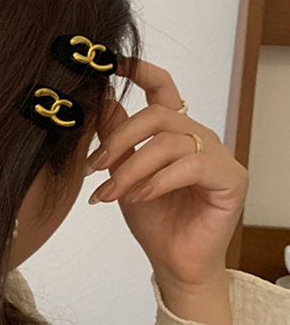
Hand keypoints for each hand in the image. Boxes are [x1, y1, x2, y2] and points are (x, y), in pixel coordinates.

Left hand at [86, 58, 248, 286]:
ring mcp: (217, 155)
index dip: (139, 71)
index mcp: (173, 132)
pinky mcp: (230, 178)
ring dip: (132, 169)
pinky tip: (141, 197)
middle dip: (119, 139)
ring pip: (168, 143)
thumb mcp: (122, 174)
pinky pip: (190, 166)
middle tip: (94, 167)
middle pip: (157, 115)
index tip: (111, 63)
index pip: (162, 89)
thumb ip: (116, 139)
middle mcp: (197, 137)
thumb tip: (105, 98)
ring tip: (111, 194)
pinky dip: (159, 181)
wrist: (173, 262)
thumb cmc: (153, 220)